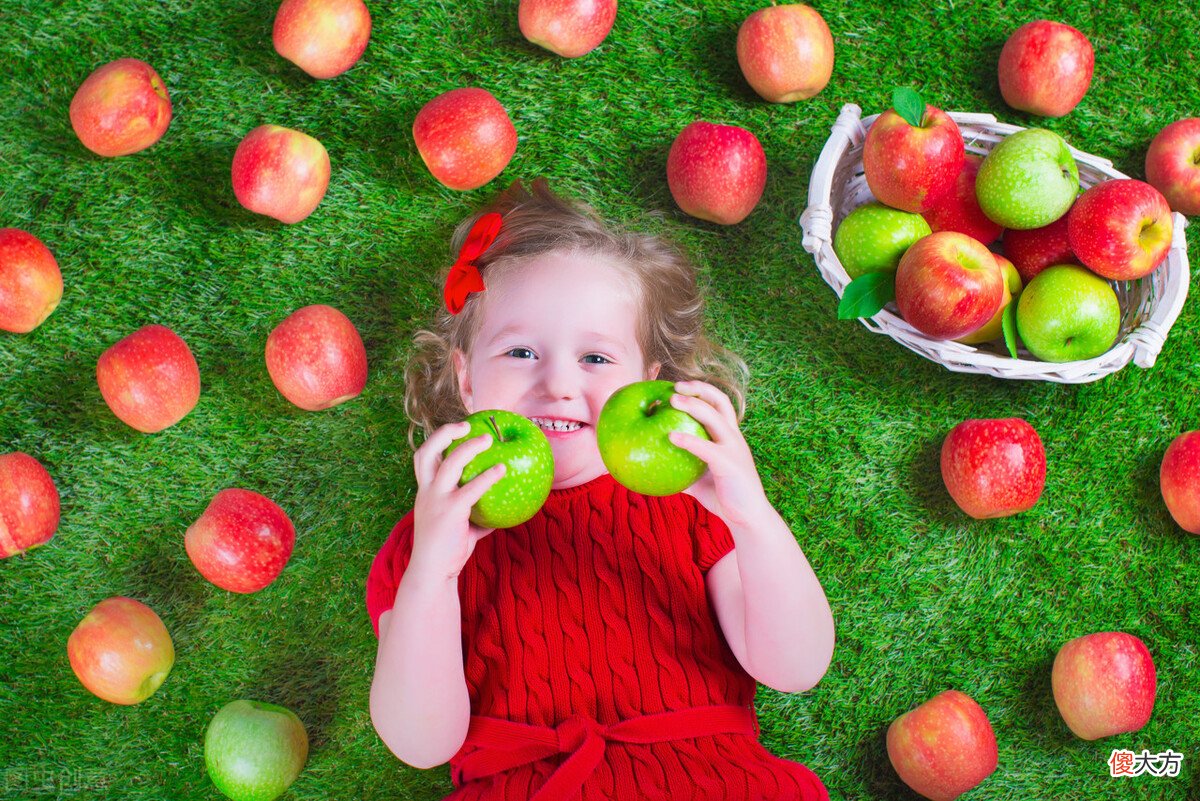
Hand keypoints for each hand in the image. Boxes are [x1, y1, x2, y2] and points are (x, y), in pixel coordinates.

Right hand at [409, 420, 506, 581]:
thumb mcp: (459, 527)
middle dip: (444, 433)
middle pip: (426, 451)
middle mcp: (426, 492)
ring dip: (469, 447)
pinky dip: (488, 476)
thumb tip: (501, 509)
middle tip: (467, 425)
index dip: (436, 439)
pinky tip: (503, 469)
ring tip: (488, 439)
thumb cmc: (447, 552)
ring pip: (449, 462)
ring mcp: (436, 500)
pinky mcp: (450, 511)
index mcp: (425, 492)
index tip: (456, 430)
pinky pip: (471, 488)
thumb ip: (476, 515)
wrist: (432, 572)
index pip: (423, 458)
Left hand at [668, 381, 770, 528]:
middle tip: (674, 386)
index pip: (719, 404)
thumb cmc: (724, 498)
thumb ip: (684, 468)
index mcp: (730, 437)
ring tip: (672, 400)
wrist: (748, 519)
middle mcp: (734, 438)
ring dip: (693, 405)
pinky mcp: (730, 464)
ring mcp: (734, 449)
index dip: (701, 391)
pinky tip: (671, 436)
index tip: (679, 386)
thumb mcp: (700, 479)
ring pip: (715, 417)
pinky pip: (707, 448)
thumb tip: (655, 465)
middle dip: (698, 389)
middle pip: (720, 401)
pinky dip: (688, 439)